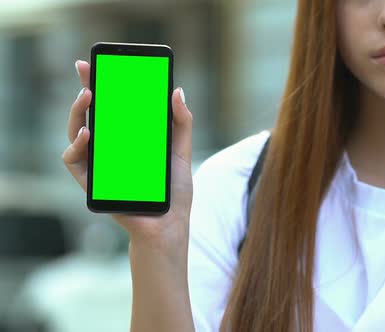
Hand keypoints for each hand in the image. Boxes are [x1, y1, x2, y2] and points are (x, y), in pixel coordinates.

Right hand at [62, 60, 193, 254]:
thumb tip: (177, 90)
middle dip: (85, 90)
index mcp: (129, 140)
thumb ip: (181, 122)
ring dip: (77, 114)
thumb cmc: (174, 191)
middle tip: (87, 71)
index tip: (95, 63)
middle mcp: (110, 150)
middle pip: (91, 116)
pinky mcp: (92, 184)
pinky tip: (88, 134)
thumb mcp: (182, 151)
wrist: (170, 225)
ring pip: (76, 134)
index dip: (101, 85)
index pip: (111, 108)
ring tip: (89, 96)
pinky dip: (76, 147)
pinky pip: (74, 162)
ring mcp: (99, 166)